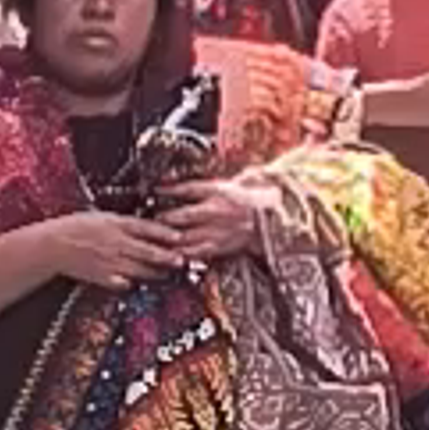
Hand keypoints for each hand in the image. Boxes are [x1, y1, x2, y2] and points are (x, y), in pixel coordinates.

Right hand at [42, 213, 183, 291]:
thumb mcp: (102, 216)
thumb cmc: (76, 226)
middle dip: (167, 257)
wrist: (54, 245)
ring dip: (155, 272)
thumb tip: (145, 226)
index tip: (180, 237)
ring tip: (167, 273)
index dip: (165, 233)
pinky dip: (131, 283)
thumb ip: (124, 223)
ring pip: (139, 269)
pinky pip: (122, 283)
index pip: (146, 228)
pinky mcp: (102, 277)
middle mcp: (116, 243)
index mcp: (116, 224)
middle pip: (147, 252)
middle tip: (182, 260)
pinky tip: (138, 283)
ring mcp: (110, 262)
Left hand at [156, 177, 287, 258]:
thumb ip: (217, 181)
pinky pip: (198, 252)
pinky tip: (173, 254)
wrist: (275, 220)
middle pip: (183, 215)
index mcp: (221, 191)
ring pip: (187, 236)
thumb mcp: (239, 182)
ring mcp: (219, 230)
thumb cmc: (256, 199)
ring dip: (170, 238)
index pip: (189, 188)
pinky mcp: (222, 246)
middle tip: (152, 218)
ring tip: (157, 238)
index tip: (156, 190)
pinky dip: (184, 254)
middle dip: (165, 218)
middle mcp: (217, 211)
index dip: (170, 189)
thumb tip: (201, 175)